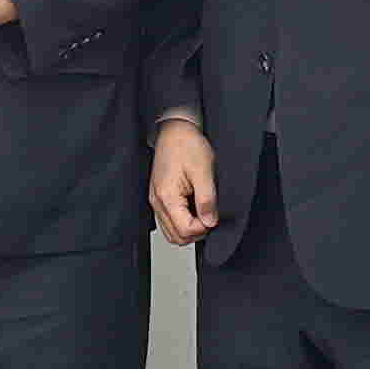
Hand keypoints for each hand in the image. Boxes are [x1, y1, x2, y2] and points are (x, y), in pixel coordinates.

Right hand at [147, 118, 219, 244]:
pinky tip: (193, 209)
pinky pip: (169, 222)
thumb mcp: (203, 171)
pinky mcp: (159, 198)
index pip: (185, 230)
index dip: (203, 227)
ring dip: (189, 229)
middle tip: (209, 215)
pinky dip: (182, 222)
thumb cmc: (186, 145)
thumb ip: (207, 200)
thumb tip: (210, 222)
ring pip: (172, 233)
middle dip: (197, 231)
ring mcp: (156, 201)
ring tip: (202, 212)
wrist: (175, 131)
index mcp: (167, 197)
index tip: (212, 215)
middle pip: (177, 237)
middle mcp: (158, 202)